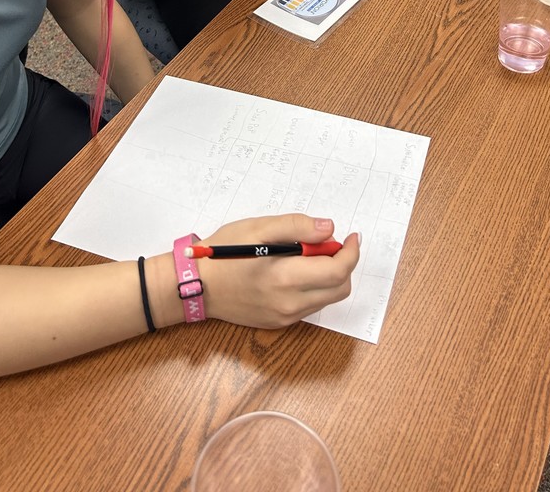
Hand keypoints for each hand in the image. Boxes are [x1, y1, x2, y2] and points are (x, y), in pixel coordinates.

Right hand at [200, 215, 358, 328]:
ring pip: (327, 299)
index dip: (351, 252)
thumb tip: (329, 228)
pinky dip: (314, 288)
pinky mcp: (278, 323)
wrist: (197, 286)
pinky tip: (295, 271)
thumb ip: (297, 226)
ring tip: (307, 255)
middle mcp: (289, 304)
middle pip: (340, 288)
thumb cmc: (223, 253)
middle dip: (342, 264)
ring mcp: (284, 317)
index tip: (353, 236)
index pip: (338, 271)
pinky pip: (310, 306)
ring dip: (329, 276)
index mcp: (286, 278)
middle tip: (325, 244)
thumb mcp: (258, 228)